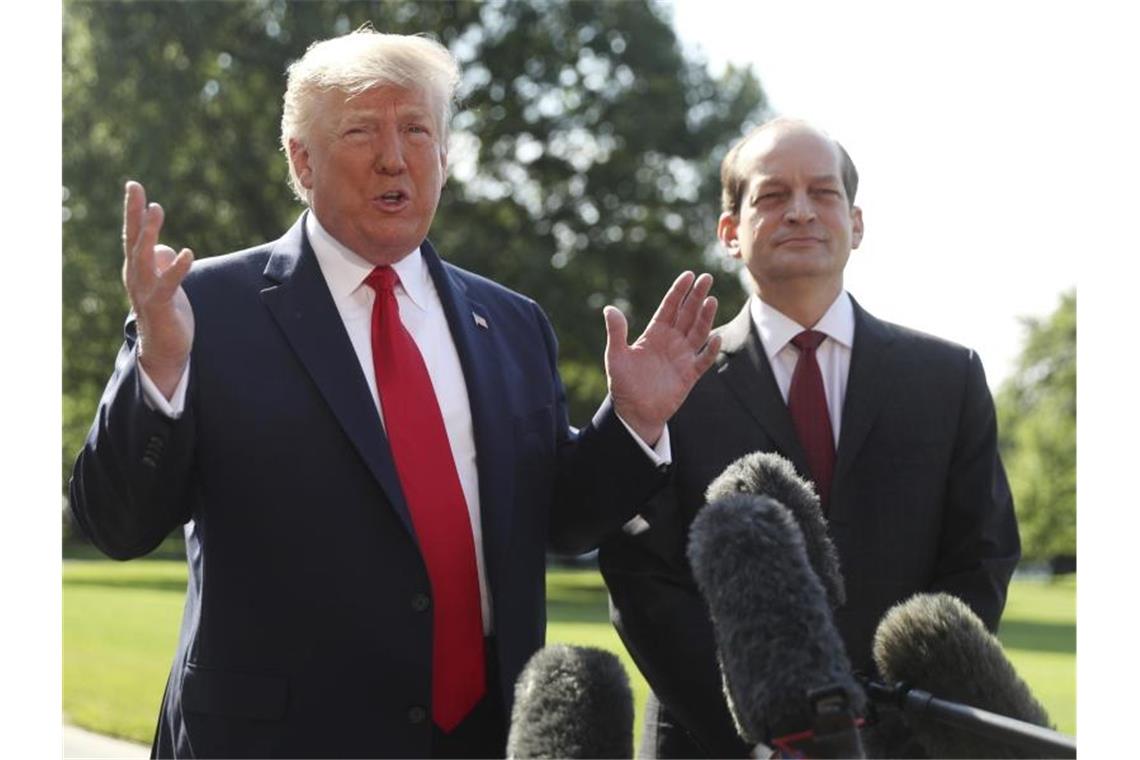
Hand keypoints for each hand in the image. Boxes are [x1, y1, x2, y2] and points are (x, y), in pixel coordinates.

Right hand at [121, 181, 194, 398]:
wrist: (163, 351)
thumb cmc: (164, 313)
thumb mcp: (163, 282)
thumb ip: (162, 264)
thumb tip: (166, 249)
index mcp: (136, 268)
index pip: (133, 234)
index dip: (133, 210)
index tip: (134, 186)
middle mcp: (136, 276)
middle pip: (133, 238)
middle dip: (134, 212)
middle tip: (135, 187)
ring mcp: (146, 291)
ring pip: (144, 256)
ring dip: (149, 233)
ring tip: (155, 209)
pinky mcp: (161, 305)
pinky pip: (168, 283)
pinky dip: (177, 268)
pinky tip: (187, 253)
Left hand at [604, 271, 720, 444]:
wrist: (634, 413)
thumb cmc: (623, 385)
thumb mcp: (615, 357)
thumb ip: (616, 333)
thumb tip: (610, 309)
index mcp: (655, 333)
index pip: (669, 307)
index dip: (679, 291)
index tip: (689, 275)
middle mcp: (671, 341)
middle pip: (687, 314)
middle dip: (696, 296)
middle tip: (707, 278)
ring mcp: (682, 357)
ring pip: (698, 332)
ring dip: (705, 317)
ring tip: (712, 300)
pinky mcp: (689, 375)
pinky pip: (703, 360)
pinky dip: (710, 350)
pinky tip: (716, 338)